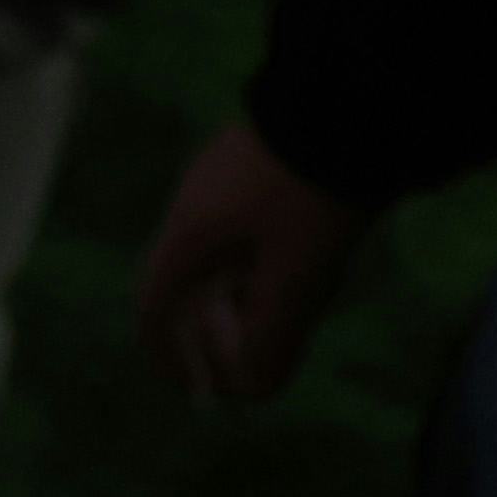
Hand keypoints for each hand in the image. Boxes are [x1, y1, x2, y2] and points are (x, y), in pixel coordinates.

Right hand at [137, 117, 367, 405]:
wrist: (343, 107)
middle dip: (206, 329)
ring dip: (232, 296)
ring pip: (213, 254)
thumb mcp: (298, 275)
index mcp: (189, 234)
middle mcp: (191, 206)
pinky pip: (235, 231)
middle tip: (243, 360)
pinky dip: (249, 265)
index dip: (165, 352)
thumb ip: (273, 335)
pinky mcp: (250, 164)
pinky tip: (289, 268)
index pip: (154, 304)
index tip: (187, 387)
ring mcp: (218, 180)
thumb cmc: (310, 200)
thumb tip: (251, 389)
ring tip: (274, 320)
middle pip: (183, 280)